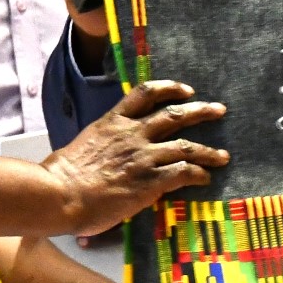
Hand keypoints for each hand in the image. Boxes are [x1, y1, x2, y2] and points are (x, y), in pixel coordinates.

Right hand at [43, 80, 228, 236]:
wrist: (59, 193)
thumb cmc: (61, 175)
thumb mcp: (83, 146)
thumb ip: (102, 145)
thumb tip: (106, 158)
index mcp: (113, 122)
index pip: (145, 94)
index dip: (170, 88)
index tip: (186, 90)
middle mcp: (132, 134)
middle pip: (175, 115)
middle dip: (201, 110)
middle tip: (219, 110)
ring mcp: (143, 157)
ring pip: (186, 146)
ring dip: (209, 151)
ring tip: (223, 156)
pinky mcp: (150, 182)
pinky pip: (183, 173)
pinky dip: (198, 174)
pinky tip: (205, 179)